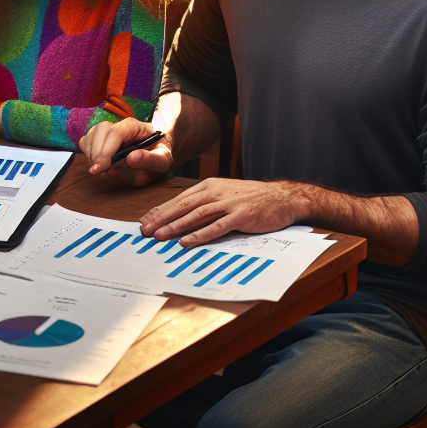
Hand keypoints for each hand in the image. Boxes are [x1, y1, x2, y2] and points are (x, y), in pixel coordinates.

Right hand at [79, 117, 172, 185]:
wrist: (154, 153)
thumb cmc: (158, 156)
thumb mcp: (163, 161)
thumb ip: (151, 160)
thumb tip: (130, 158)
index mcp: (137, 127)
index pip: (118, 131)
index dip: (108, 148)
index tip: (103, 166)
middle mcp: (121, 124)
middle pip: (101, 130)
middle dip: (97, 152)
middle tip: (98, 171)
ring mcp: (109, 130)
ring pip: (92, 134)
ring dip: (91, 153)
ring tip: (99, 168)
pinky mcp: (100, 137)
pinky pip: (86, 140)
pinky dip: (87, 152)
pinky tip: (97, 163)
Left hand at [139, 177, 308, 245]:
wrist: (282, 197)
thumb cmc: (251, 198)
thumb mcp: (224, 194)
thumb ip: (205, 203)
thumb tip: (182, 217)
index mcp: (209, 186)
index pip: (178, 200)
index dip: (160, 210)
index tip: (144, 221)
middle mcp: (215, 192)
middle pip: (182, 206)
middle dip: (161, 219)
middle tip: (144, 230)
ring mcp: (228, 203)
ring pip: (195, 215)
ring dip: (175, 226)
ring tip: (159, 236)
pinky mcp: (240, 216)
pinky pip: (216, 227)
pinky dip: (199, 234)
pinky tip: (186, 241)